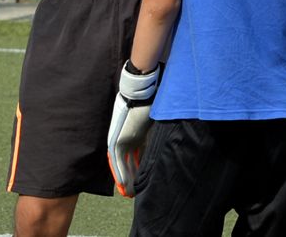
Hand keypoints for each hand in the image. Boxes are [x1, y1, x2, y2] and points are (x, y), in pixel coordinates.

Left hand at [107, 61, 160, 197]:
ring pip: (122, 164)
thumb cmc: (151, 104)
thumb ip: (156, 135)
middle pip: (127, 162)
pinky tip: (123, 186)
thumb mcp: (154, 123)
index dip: (136, 168)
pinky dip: (120, 173)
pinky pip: (117, 161)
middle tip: (133, 191)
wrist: (141, 93)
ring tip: (129, 193)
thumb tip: (168, 143)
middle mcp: (126, 138)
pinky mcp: (118, 140)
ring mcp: (120, 139)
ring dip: (125, 179)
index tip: (139, 179)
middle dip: (131, 176)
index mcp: (133, 134)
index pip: (134, 155)